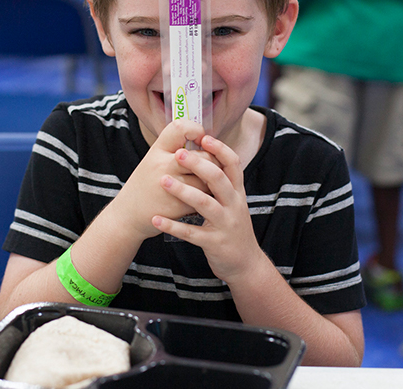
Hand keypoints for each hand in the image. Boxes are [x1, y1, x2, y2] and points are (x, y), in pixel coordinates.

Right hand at [108, 119, 216, 239]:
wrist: (128, 215)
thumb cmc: (146, 184)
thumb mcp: (153, 159)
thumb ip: (175, 149)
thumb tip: (207, 142)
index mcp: (157, 150)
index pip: (181, 128)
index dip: (196, 130)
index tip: (200, 140)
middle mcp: (163, 165)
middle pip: (203, 156)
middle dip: (213, 161)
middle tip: (211, 165)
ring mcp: (171, 186)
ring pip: (208, 179)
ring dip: (213, 182)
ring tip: (209, 183)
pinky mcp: (179, 205)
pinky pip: (205, 197)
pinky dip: (208, 197)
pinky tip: (202, 197)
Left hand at [152, 134, 264, 282]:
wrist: (246, 264)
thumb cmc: (232, 228)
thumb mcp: (233, 203)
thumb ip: (222, 183)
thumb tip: (204, 156)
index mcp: (237, 192)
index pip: (233, 164)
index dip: (220, 149)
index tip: (204, 137)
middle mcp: (234, 205)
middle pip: (218, 179)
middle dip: (199, 164)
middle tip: (179, 154)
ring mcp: (225, 224)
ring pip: (205, 203)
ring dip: (183, 191)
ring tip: (163, 181)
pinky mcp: (214, 243)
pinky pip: (191, 233)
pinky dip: (173, 226)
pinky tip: (156, 219)